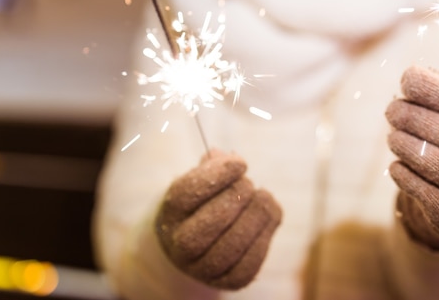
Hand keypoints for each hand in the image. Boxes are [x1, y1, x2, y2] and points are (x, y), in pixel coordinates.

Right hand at [155, 149, 281, 289]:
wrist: (193, 249)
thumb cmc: (201, 204)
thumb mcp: (199, 181)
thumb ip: (212, 166)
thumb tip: (228, 157)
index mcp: (170, 213)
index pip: (190, 192)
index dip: (220, 173)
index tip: (240, 163)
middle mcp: (181, 246)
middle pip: (216, 217)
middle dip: (239, 194)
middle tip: (248, 183)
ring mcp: (204, 268)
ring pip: (237, 240)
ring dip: (258, 212)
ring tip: (262, 196)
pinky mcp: (229, 281)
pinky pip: (253, 258)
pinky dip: (267, 231)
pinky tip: (269, 215)